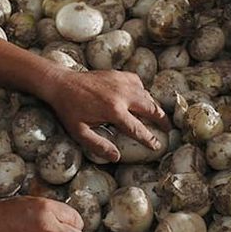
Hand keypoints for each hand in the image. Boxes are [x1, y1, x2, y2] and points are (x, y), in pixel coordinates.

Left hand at [43, 69, 169, 161]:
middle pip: (151, 109)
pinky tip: (140, 99)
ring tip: (157, 116)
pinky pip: (138, 83)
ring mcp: (122, 82)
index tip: (157, 146)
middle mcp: (122, 95)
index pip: (138, 130)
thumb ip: (98, 145)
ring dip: (153, 106)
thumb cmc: (69, 110)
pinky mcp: (119, 74)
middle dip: (161, 121)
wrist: (62, 84)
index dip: (150, 139)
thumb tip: (116, 157)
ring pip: (147, 95)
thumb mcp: (79, 132)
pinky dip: (142, 91)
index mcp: (113, 111)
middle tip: (168, 129)